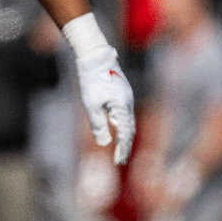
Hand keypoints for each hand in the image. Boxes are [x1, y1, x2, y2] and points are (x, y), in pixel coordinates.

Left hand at [75, 45, 135, 164]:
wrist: (95, 58)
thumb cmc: (91, 81)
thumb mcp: (91, 105)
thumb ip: (98, 125)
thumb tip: (104, 144)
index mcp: (123, 108)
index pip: (125, 134)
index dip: (122, 149)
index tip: (118, 162)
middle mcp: (128, 104)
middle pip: (130, 130)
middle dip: (125, 146)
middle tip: (120, 161)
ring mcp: (127, 99)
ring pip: (129, 122)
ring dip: (125, 137)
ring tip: (120, 150)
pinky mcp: (123, 95)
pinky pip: (125, 114)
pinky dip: (123, 126)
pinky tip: (118, 130)